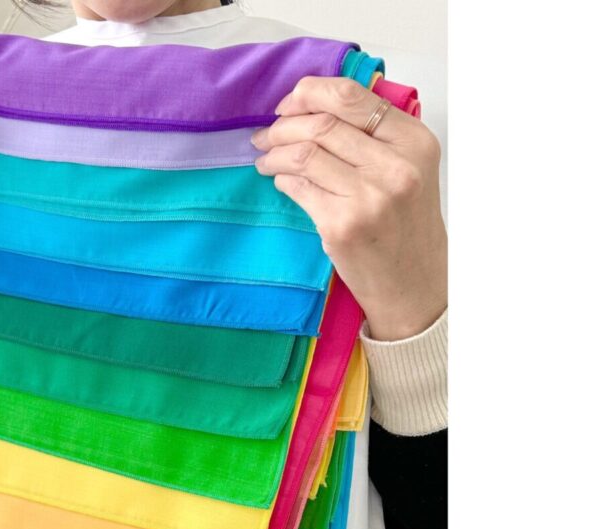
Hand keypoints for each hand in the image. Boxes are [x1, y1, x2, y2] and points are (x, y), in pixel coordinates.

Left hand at [253, 76, 446, 339]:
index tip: (288, 104)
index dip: (310, 94)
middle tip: (265, 135)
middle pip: (322, 125)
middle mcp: (394, 166)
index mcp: (413, 141)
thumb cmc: (406, 227)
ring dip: (274, 153)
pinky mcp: (341, 226)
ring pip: (304, 155)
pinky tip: (281, 182)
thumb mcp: (409, 169)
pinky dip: (282, 180)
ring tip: (265, 159)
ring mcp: (367, 197)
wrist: (412, 285)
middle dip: (283, 126)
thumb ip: (375, 136)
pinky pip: (299, 189)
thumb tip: (315, 106)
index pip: (352, 97)